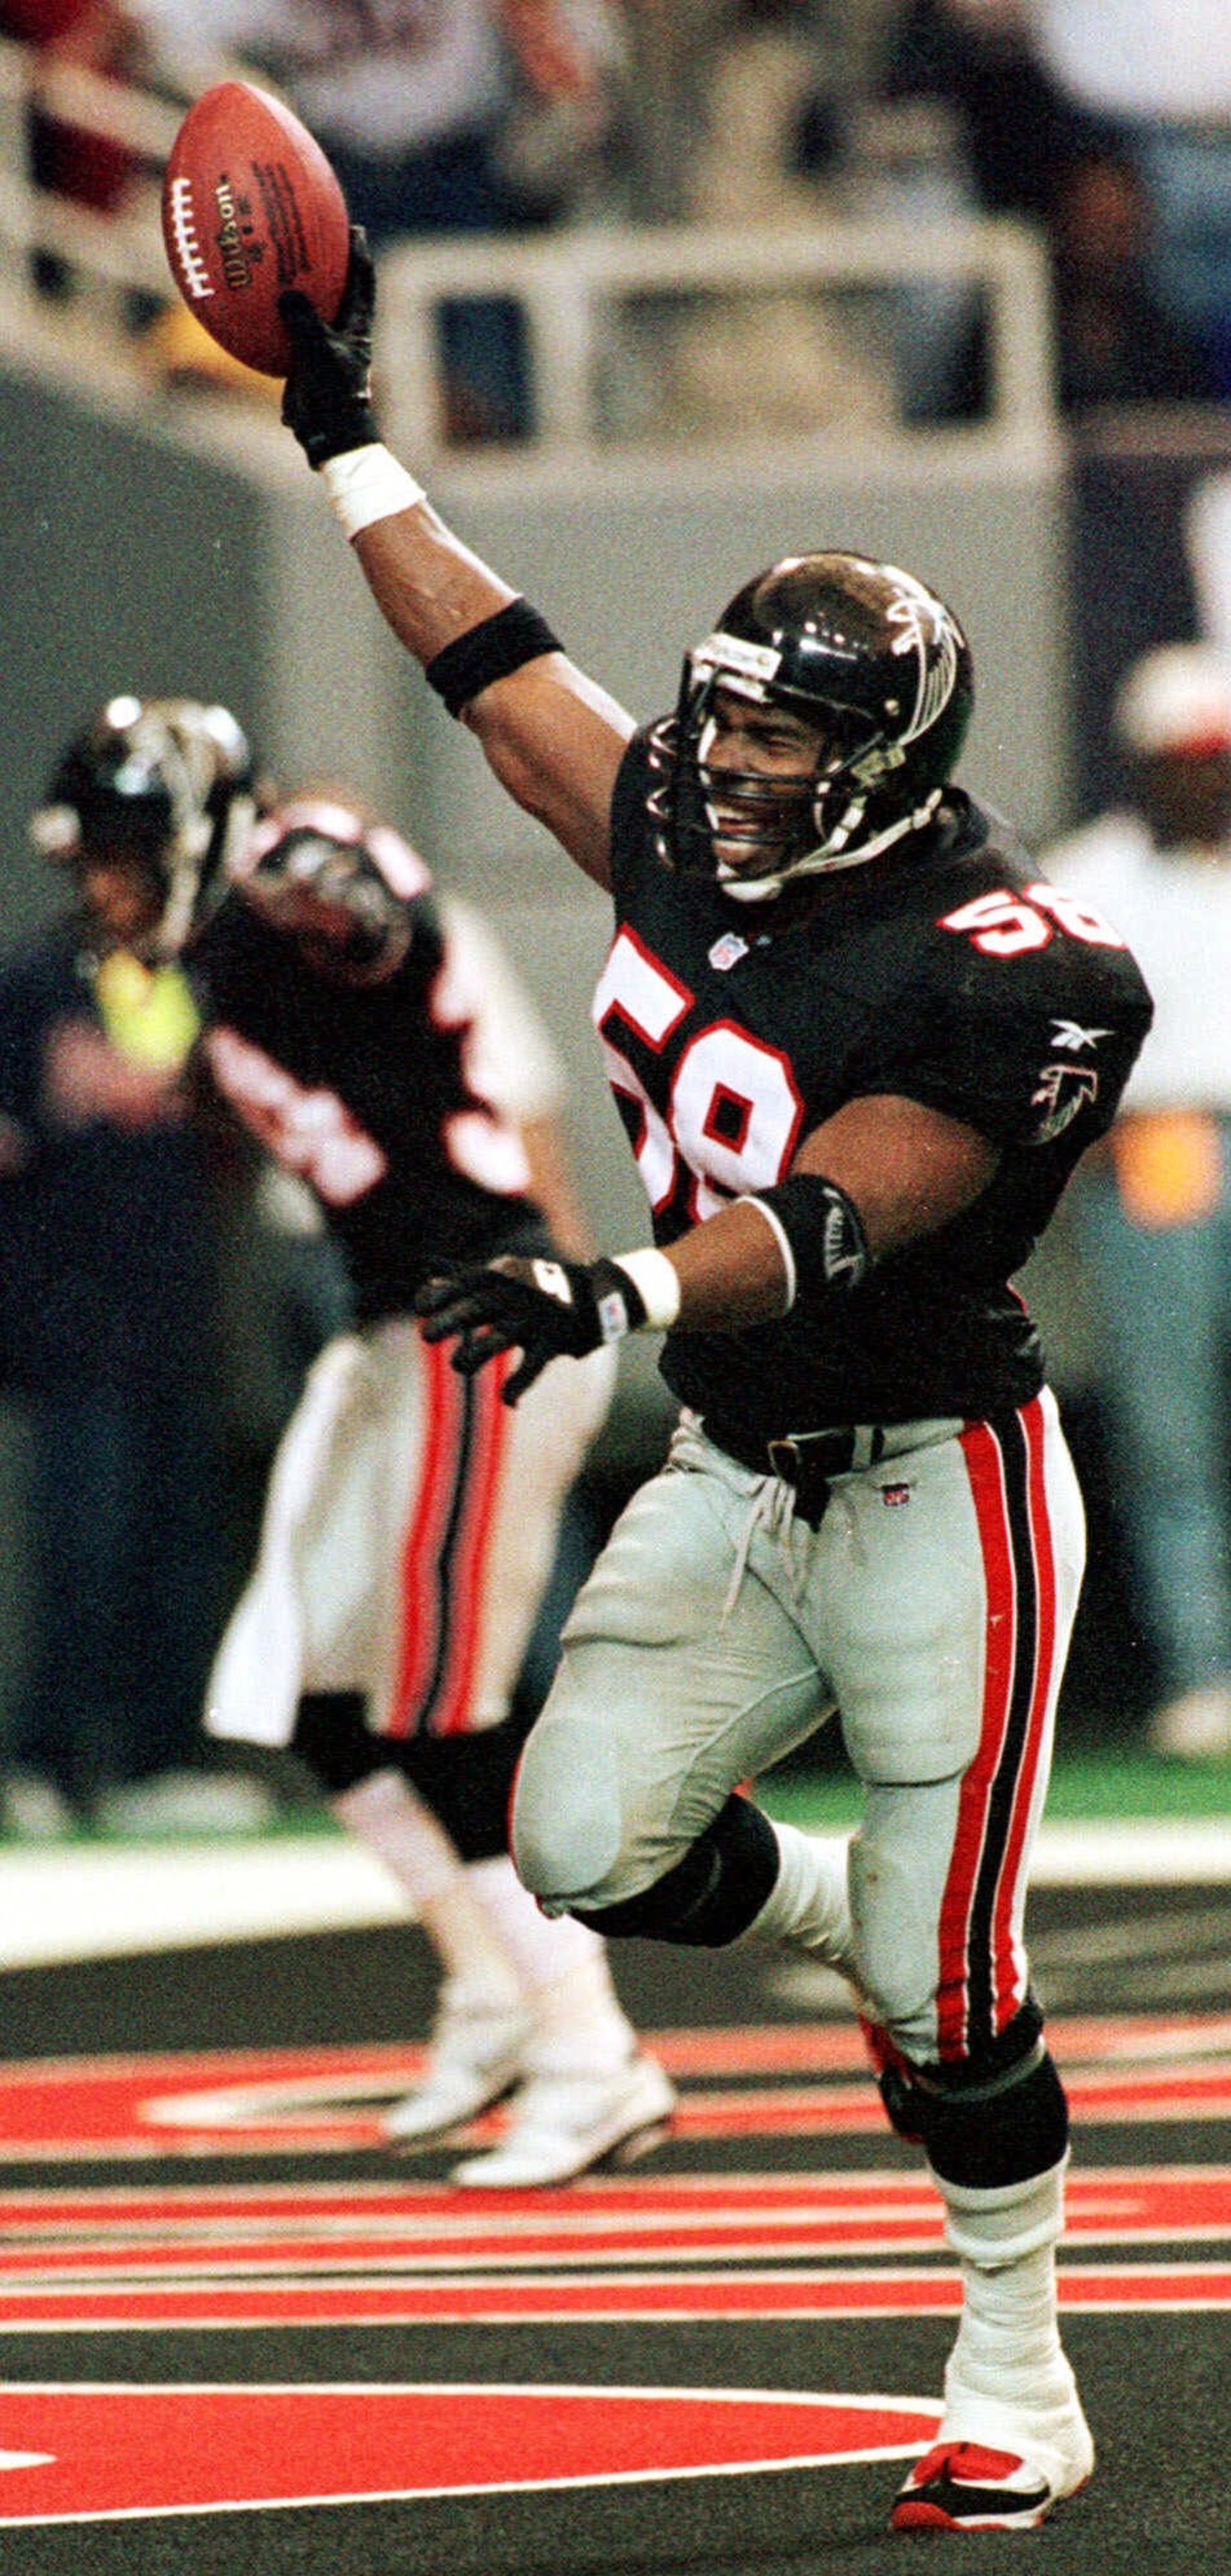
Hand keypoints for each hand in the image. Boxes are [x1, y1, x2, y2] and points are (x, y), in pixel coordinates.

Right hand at [279, 225, 376, 466]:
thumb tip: (289, 295)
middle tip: (319, 232)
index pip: (361, 283)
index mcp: (356, 328)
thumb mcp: (319, 354)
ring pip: (309, 309)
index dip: (359, 256)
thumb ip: (305, 323)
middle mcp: (341, 333)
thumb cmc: (332, 396)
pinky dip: (272, 317)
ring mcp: (321, 346)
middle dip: (330, 262)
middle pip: (337, 288)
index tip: (354, 230)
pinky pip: (284, 331)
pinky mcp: (301, 359)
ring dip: (298, 287)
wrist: (326, 433)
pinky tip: (252, 304)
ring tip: (283, 259)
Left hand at [415, 1253, 644, 1403]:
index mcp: (499, 1279)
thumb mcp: (500, 1276)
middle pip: (478, 1307)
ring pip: (502, 1337)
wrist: (592, 1295)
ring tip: (460, 1366)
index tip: (420, 1306)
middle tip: (427, 1335)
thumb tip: (423, 1280)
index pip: (464, 1283)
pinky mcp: (554, 1341)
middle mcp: (515, 1297)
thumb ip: (462, 1278)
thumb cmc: (534, 1287)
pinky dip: (519, 1385)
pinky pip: (534, 1365)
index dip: (440, 1294)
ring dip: (478, 1353)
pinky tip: (507, 1400)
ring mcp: (535, 1319)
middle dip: (451, 1320)